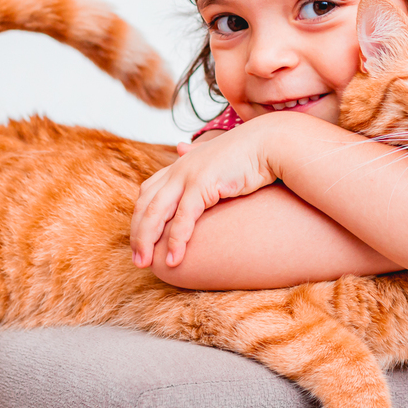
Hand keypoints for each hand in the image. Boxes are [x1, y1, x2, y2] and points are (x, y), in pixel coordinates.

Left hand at [130, 119, 277, 268]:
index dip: (140, 217)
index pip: (147, 192)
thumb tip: (180, 147)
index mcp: (180, 164)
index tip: (140, 240)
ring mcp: (188, 175)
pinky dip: (176, 240)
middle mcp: (179, 169)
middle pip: (145, 204)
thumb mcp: (213, 155)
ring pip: (156, 212)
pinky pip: (183, 217)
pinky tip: (173, 259)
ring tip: (145, 264)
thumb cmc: (247, 153)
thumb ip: (194, 154)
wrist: (270, 143)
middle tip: (137, 260)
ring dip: (147, 240)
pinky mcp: (203, 184)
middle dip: (137, 234)